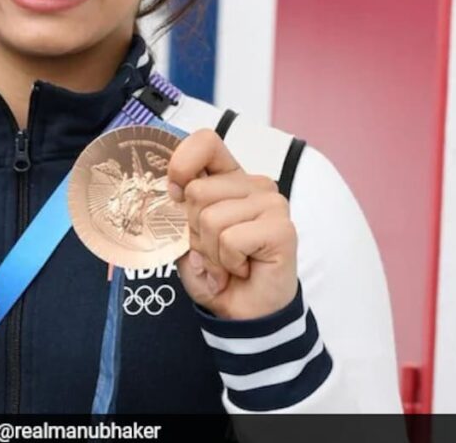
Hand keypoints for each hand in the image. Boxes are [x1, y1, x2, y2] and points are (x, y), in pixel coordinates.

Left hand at [168, 130, 298, 319]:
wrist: (244, 313)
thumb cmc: (218, 271)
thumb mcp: (186, 235)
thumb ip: (179, 208)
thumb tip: (173, 188)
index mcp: (229, 178)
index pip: (205, 142)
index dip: (182, 165)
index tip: (176, 194)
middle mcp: (253, 184)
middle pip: (197, 190)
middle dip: (194, 230)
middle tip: (214, 250)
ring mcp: (272, 204)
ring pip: (211, 218)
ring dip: (210, 251)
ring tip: (228, 262)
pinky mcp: (281, 228)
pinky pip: (230, 239)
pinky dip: (227, 262)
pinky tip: (243, 269)